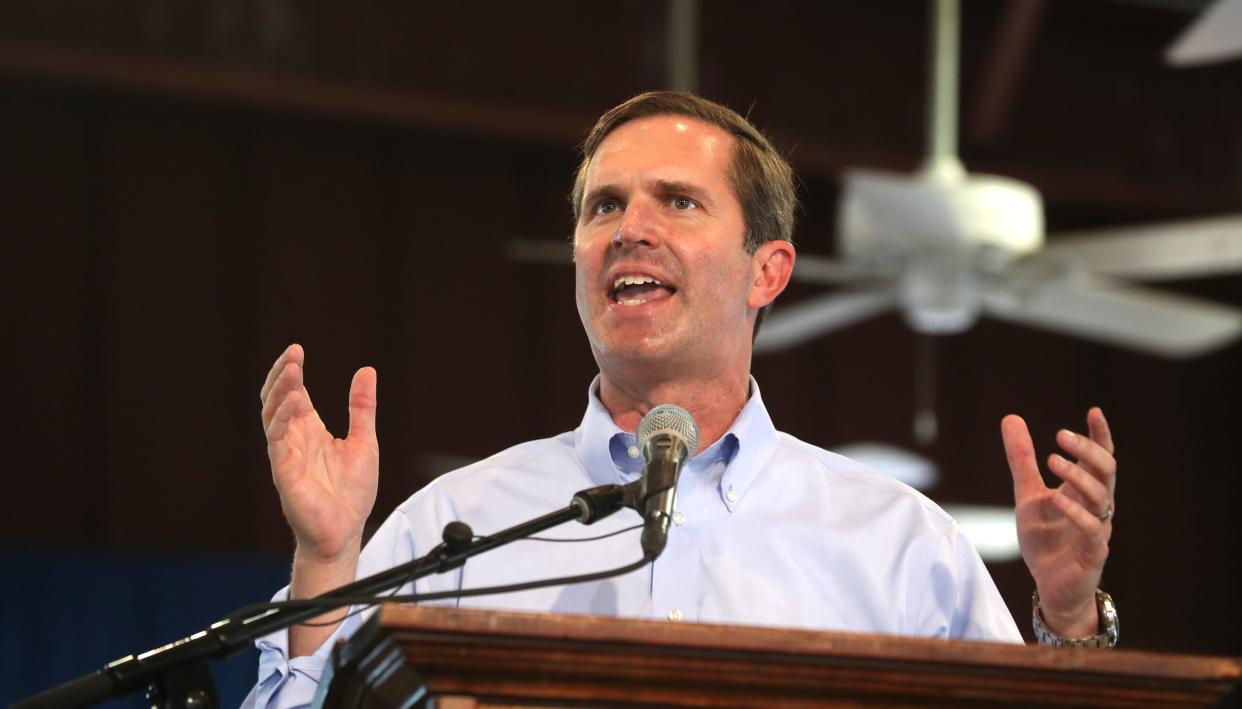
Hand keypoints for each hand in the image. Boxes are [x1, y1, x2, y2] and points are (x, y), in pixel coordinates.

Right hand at [259, 344, 378, 561]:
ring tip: (292, 369)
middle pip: (276, 399)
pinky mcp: (284, 471)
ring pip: (272, 415)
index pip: (294, 394)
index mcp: (310, 431)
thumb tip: (366, 371)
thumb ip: (362, 407)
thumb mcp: (364, 441)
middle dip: (281, 375)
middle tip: (292, 353)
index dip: (293, 372)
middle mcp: (294, 439)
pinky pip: (277, 440)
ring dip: (280, 390)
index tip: (298, 350)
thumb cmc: (351, 492)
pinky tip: (295, 400)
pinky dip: (283, 418)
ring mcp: (286, 454)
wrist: (345, 532)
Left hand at [1003, 408, 1115, 636]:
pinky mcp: (1093, 553)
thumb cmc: (1046, 540)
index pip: (1100, 458)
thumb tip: (1011, 417)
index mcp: (1083, 491)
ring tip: (1053, 459)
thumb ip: (1022, 460)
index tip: (1094, 412)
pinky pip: (1092, 529)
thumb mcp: (1027, 494)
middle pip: (1105, 471)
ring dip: (1078, 476)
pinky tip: (1055, 498)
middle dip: (1088, 450)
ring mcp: (1098, 529)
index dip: (1100, 436)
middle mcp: (1096, 506)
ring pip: (1101, 497)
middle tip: (1061, 434)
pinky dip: (1076, 512)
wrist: (1050, 587)